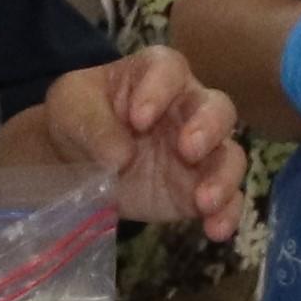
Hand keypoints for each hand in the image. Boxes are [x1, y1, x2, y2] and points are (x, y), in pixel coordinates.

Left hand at [41, 50, 250, 239]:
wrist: (73, 160)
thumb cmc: (78, 117)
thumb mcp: (70, 106)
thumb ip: (93, 123)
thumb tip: (121, 155)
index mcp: (154, 75)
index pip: (169, 71)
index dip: (159, 91)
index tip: (138, 119)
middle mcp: (187, 108)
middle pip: (217, 108)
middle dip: (208, 127)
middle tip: (187, 150)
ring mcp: (199, 151)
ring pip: (229, 155)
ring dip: (224, 176)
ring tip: (205, 201)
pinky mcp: (197, 189)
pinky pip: (226, 199)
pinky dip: (227, 213)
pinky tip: (215, 229)